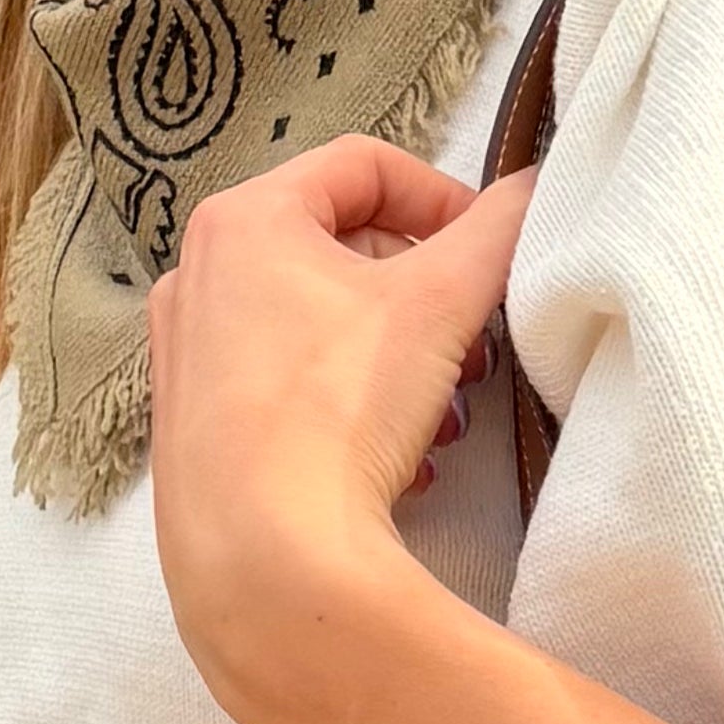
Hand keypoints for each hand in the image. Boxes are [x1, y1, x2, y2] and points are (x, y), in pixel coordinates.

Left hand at [144, 134, 530, 723]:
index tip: (490, 248)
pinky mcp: (194, 430)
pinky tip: (404, 459)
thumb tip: (534, 189)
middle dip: (426, 291)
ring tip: (448, 410)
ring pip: (319, 325)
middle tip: (476, 340)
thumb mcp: (441, 300)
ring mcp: (188, 357)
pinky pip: (289, 389)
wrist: (261, 559)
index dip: (444, 195)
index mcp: (244, 220)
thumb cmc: (338, 408)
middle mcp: (198, 276)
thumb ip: (500, 228)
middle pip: (340, 247)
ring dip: (400, 355)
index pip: (364, 164)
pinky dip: (354, 405)